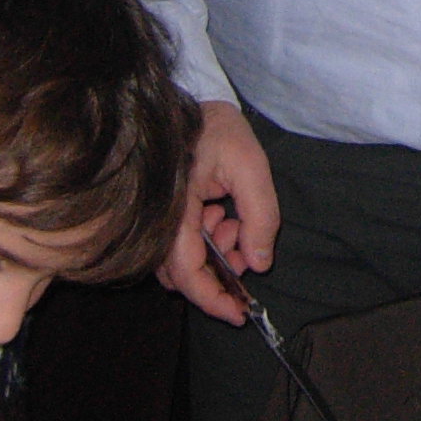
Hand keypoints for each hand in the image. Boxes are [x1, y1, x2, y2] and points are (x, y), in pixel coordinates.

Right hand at [161, 99, 280, 322]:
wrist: (194, 107)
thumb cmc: (218, 131)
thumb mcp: (250, 166)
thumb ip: (260, 215)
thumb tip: (260, 264)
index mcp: (174, 208)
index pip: (186, 271)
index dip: (212, 298)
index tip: (239, 313)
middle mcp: (159, 221)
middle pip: (182, 275)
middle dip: (220, 274)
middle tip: (247, 248)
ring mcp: (159, 221)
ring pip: (182, 264)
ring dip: (215, 257)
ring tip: (235, 224)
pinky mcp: (166, 218)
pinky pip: (182, 247)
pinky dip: (208, 244)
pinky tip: (223, 216)